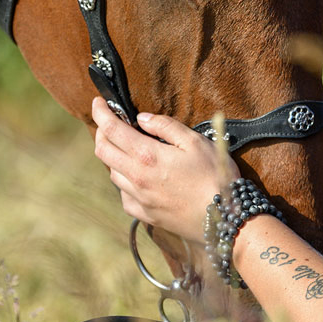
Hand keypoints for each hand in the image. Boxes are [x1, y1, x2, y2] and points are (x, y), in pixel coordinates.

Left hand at [91, 97, 239, 241]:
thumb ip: (165, 126)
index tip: (98, 101)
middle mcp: (137, 178)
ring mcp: (139, 199)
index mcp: (148, 156)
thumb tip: (142, 119)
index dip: (101, 112)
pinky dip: (123, 181)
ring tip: (125, 147)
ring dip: (113, 156)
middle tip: (109, 122)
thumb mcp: (195, 142)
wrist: (224, 219)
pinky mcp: (145, 215)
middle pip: (103, 151)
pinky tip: (136, 177)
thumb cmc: (214, 176)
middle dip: (101, 132)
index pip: (112, 130)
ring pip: (112, 173)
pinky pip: (123, 195)